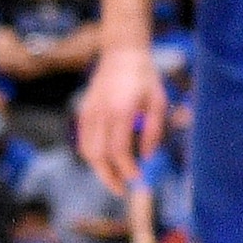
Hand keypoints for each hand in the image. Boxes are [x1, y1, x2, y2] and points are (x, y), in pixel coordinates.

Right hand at [75, 42, 163, 190]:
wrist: (122, 53)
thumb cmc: (145, 77)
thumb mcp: (158, 101)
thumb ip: (154, 131)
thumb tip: (147, 157)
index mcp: (121, 110)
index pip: (118, 150)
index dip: (127, 169)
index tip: (138, 178)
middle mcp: (102, 112)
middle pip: (98, 156)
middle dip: (109, 177)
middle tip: (122, 190)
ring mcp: (89, 111)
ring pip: (87, 150)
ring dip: (99, 169)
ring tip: (114, 179)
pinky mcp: (84, 111)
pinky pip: (83, 140)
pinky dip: (92, 155)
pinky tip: (105, 162)